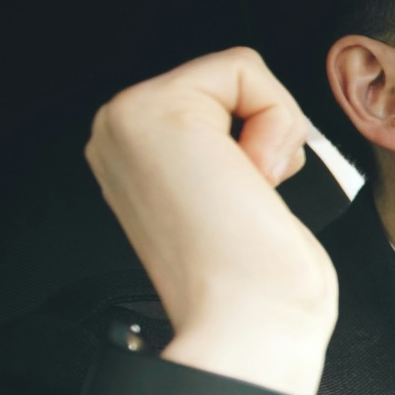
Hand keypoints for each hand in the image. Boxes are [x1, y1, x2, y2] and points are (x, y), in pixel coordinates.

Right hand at [85, 48, 336, 394]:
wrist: (249, 326)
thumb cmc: (257, 285)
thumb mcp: (236, 198)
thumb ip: (230, 150)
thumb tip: (258, 132)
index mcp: (134, 157)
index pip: (223, 100)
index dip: (262, 145)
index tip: (243, 205)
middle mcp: (119, 135)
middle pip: (233, 80)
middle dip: (269, 136)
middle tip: (247, 201)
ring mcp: (128, 121)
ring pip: (241, 72)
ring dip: (274, 134)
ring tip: (245, 193)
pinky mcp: (156, 110)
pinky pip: (246, 68)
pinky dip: (275, 122)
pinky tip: (251, 177)